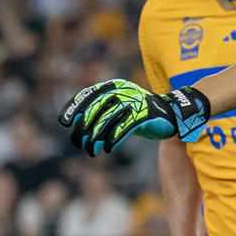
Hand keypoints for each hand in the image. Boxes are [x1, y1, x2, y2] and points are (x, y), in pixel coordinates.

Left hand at [58, 79, 211, 156]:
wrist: (171, 115)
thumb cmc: (140, 114)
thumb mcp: (119, 108)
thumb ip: (102, 112)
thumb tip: (79, 126)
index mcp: (114, 85)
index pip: (89, 94)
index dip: (75, 107)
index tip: (64, 122)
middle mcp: (123, 90)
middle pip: (96, 109)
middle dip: (84, 128)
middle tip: (79, 143)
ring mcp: (134, 102)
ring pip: (108, 120)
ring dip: (97, 137)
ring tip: (91, 150)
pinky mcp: (144, 115)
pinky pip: (124, 128)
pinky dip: (113, 139)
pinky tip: (107, 149)